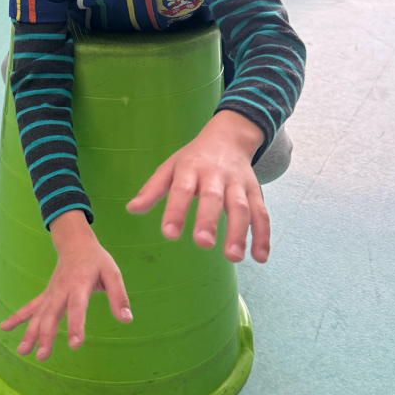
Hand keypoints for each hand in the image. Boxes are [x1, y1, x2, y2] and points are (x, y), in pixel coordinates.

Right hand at [0, 210, 131, 360]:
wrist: (75, 242)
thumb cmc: (96, 260)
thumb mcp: (113, 273)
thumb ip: (119, 296)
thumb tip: (126, 319)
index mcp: (80, 284)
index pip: (77, 307)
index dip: (75, 325)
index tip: (74, 345)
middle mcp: (62, 289)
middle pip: (52, 314)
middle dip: (46, 335)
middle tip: (42, 356)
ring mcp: (51, 293)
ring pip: (38, 314)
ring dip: (29, 332)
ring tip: (22, 351)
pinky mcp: (46, 295)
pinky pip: (30, 307)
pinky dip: (17, 318)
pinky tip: (4, 328)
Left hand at [127, 111, 269, 263]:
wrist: (229, 136)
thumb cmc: (194, 158)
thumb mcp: (170, 167)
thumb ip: (152, 190)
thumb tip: (131, 209)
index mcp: (191, 168)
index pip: (182, 189)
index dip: (176, 210)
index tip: (169, 234)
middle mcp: (216, 175)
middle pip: (214, 197)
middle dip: (209, 220)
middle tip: (203, 243)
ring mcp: (238, 183)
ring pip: (242, 207)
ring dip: (240, 232)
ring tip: (233, 257)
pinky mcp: (255, 191)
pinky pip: (261, 213)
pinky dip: (263, 235)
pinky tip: (260, 257)